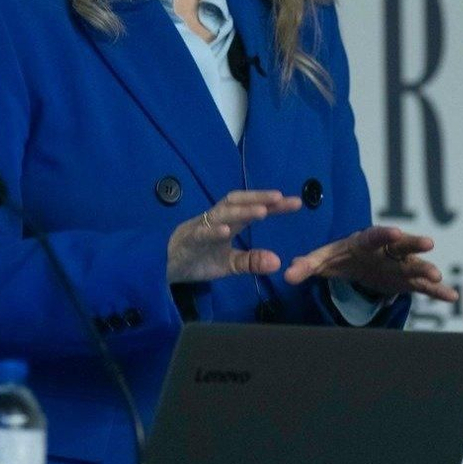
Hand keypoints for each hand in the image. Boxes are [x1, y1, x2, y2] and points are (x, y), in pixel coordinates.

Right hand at [166, 190, 303, 283]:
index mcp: (230, 223)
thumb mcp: (229, 264)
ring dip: (241, 211)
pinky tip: (225, 231)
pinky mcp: (189, 239)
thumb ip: (252, 261)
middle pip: (238, 202)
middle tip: (280, 197)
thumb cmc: (199, 258)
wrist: (166, 266)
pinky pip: (201, 232)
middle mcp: (217, 219)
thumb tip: (278, 262)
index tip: (296, 202)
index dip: (274, 205)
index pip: (254, 209)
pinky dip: (213, 230)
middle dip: (258, 198)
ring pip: (222, 213)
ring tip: (261, 212)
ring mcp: (202, 227)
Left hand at [282, 225, 458, 303]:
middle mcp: (387, 250)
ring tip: (436, 276)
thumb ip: (305, 266)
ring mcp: (399, 265)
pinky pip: (422, 286)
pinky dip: (436, 292)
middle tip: (428, 243)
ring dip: (425, 270)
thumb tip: (287, 274)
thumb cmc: (338, 256)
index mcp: (365, 241)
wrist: (354, 263)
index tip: (393, 231)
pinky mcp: (406, 281)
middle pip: (401, 245)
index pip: (374, 235)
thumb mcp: (320, 260)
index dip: (384, 233)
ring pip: (414, 266)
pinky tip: (451, 297)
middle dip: (413, 244)